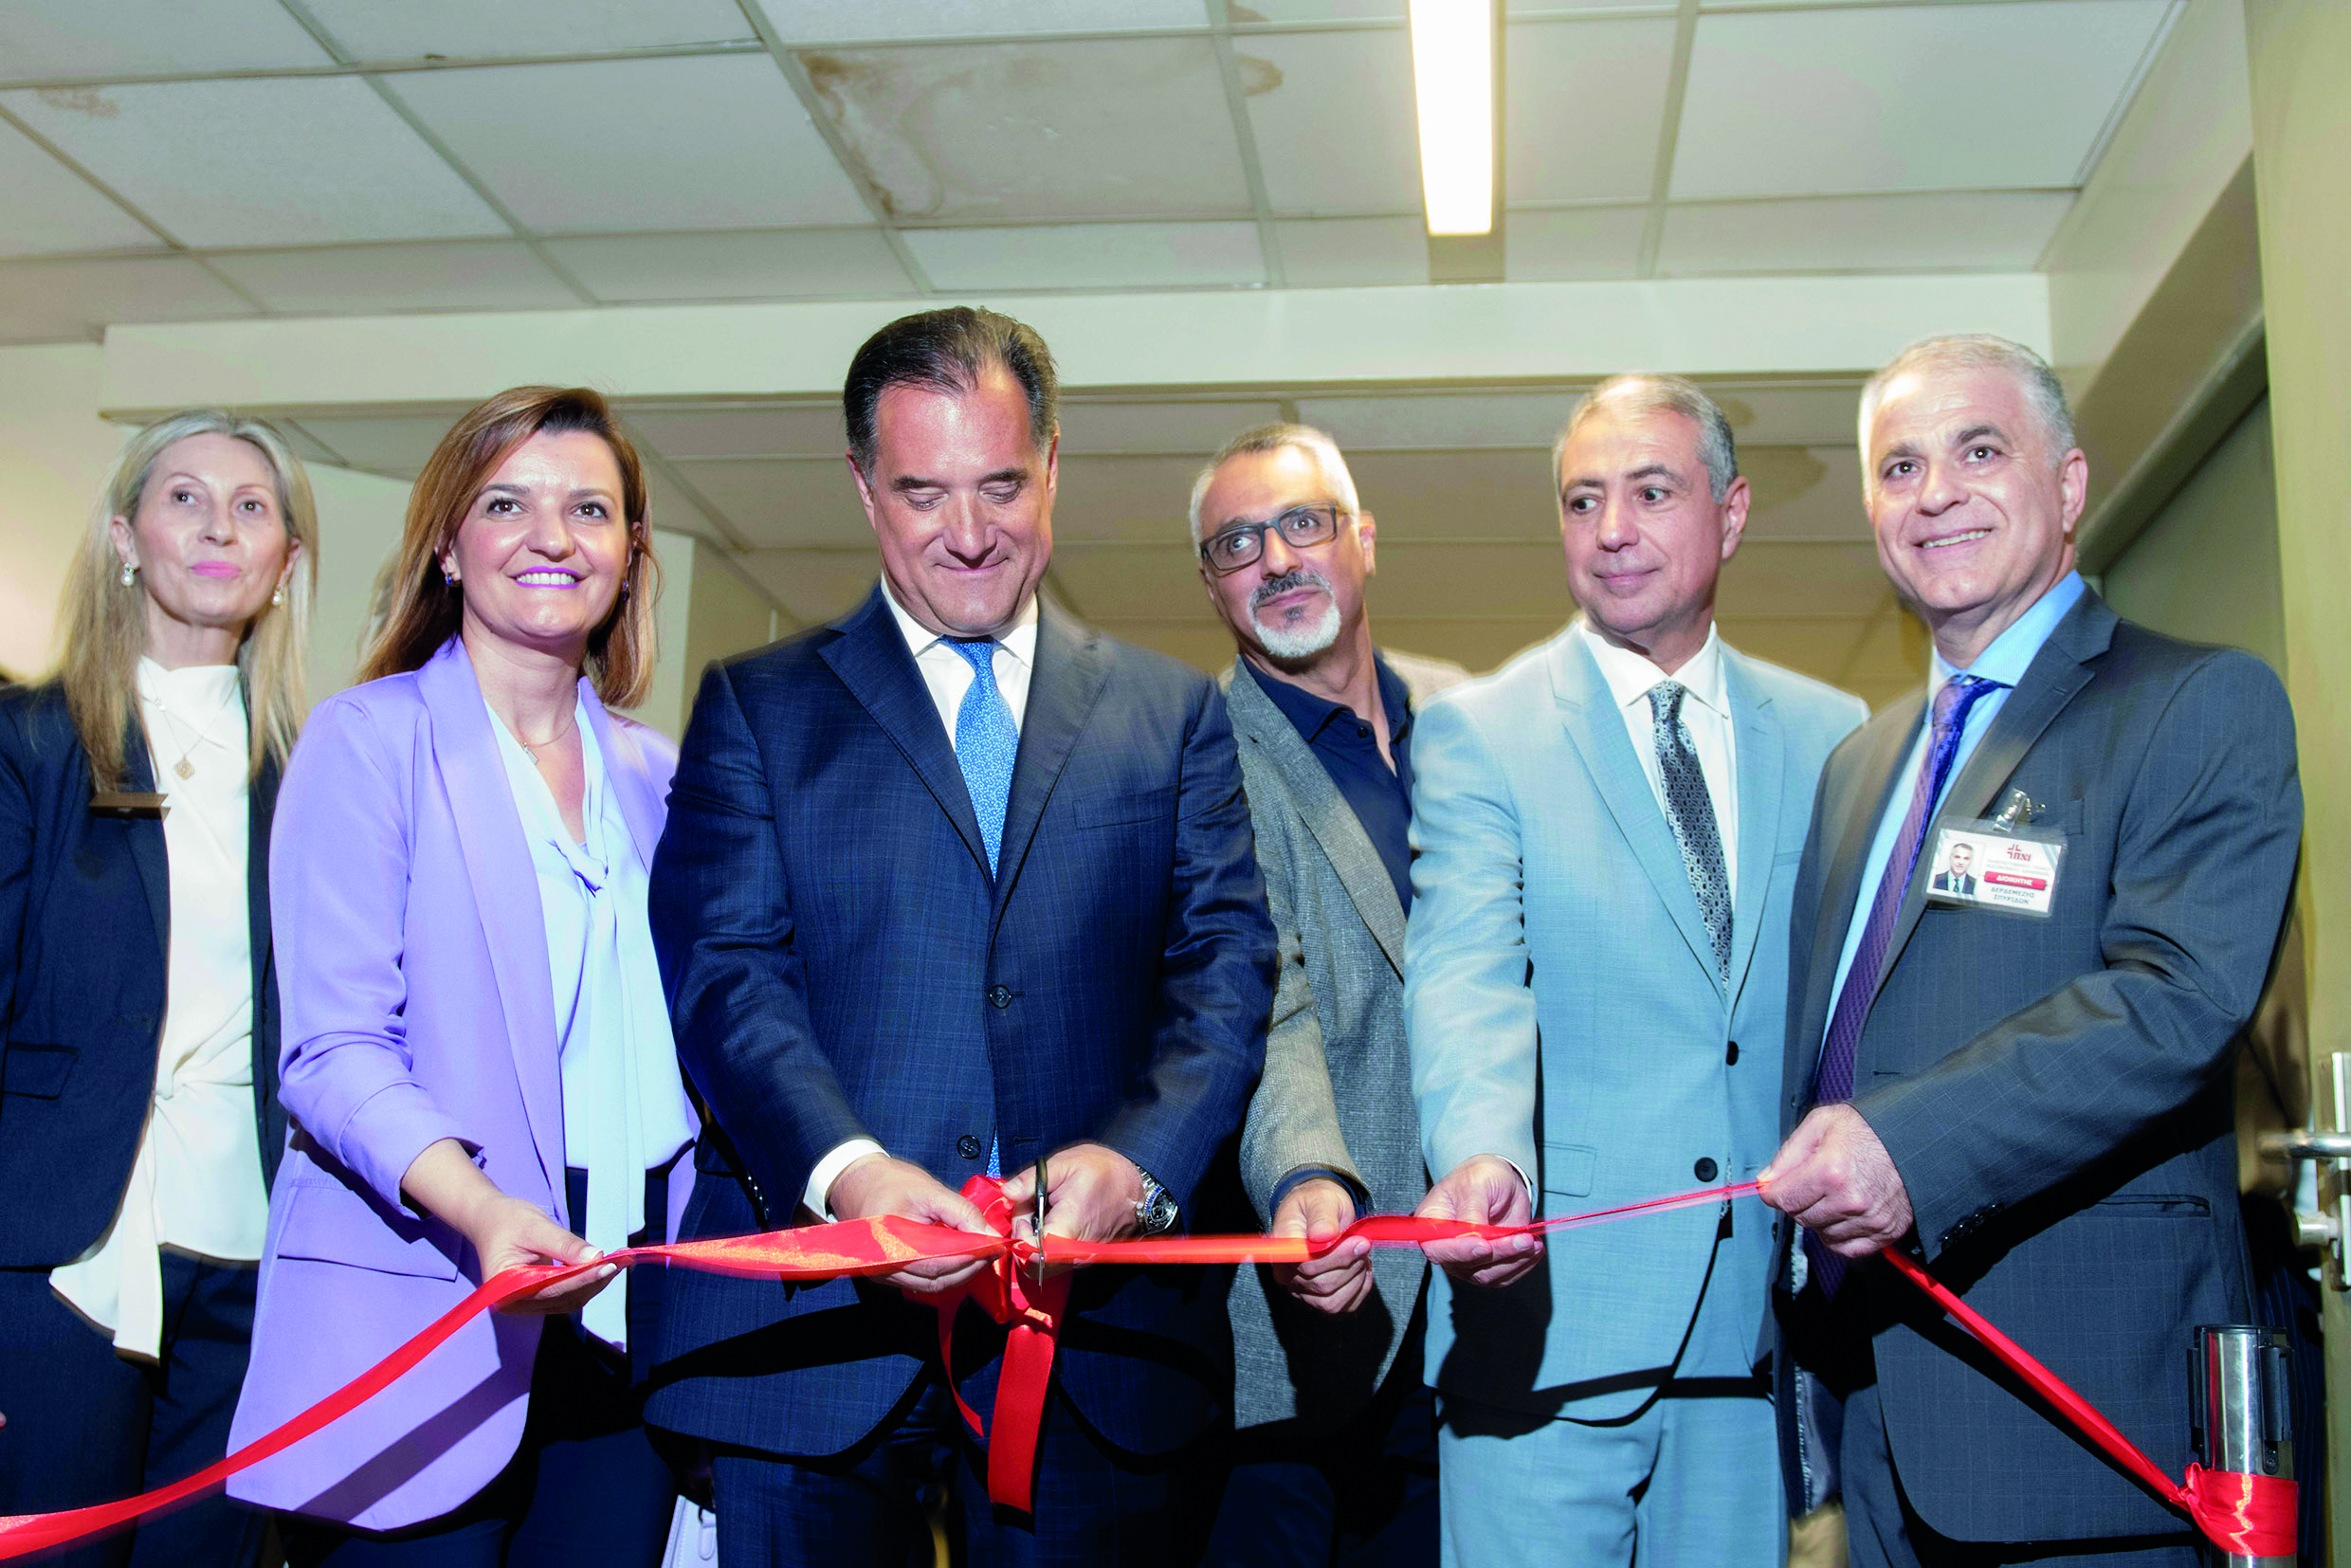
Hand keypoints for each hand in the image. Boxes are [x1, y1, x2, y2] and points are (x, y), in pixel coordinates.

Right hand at [459, 1191, 615, 1314]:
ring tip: (620, 1262)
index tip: (609, 1265)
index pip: (552, 1288)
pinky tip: (605, 1266)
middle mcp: (515, 1303)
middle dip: (594, 1280)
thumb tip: (596, 1257)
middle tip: (622, 1260)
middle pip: (564, 1298)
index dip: (583, 1278)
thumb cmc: (508, 1220)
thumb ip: (565, 1244)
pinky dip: (588, 1281)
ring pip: (571, 1299)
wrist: (491, 1220)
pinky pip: (569, 1294)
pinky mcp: (539, 1298)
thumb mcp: (536, 1227)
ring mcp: (527, 1304)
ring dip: (595, 1282)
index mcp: (505, 1287)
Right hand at [827, 1153, 995, 1295]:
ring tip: (981, 1254)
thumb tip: (991, 1236)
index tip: (996, 1247)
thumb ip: (962, 1213)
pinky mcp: (888, 1275)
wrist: (858, 1184)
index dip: (971, 1258)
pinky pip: (922, 1281)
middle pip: (937, 1279)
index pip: (939, 1262)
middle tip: (993, 1251)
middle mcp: (883, 1266)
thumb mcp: (930, 1190)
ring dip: (960, 1274)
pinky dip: (945, 1273)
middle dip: (970, 1268)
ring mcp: (884, 1274)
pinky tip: (961, 1258)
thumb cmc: (892, 1183)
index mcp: (890, 1242)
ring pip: (932, 1285)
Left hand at [998, 1143, 1146, 1272]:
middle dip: (1025, 1233)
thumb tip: (1007, 1192)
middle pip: (1032, 1259)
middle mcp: (1074, 1254)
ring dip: (1038, 1235)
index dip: (1018, 1234)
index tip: (1024, 1210)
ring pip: (1044, 1259)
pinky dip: (1051, 1239)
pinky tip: (1059, 1215)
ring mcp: (1081, 1258)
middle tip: (1033, 1204)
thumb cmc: (1104, 1171)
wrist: (1140, 1186)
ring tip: (1049, 1207)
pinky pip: (1058, 1256)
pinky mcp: (1086, 1257)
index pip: (1027, 1255)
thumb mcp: (1064, 1164)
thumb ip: (1031, 1179)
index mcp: (1065, 1232)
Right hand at [1270, 1178, 1370, 1313]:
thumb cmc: (1319, 1204)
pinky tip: (1361, 1269)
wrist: (1320, 1211)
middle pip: (1322, 1286)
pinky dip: (1359, 1289)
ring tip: (1361, 1255)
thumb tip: (1323, 1235)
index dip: (1337, 1258)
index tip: (1360, 1242)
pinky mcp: (1319, 1299)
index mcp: (1283, 1249)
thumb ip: (1322, 1217)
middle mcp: (1286, 1275)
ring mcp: (1302, 1290)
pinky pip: (1344, 1306)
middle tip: (1364, 1244)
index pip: (1307, 1266)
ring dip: (1356, 1279)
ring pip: (1333, 1303)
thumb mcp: (1321, 1200)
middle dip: (1350, 1265)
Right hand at [1415, 1155, 1539, 1287]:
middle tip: (1524, 1240)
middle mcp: (1445, 1246)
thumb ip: (1472, 1212)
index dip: (1459, 1251)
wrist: (1501, 1183)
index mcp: (1432, 1222)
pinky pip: (1503, 1277)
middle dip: (1498, 1254)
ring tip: (1531, 1242)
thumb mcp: (1477, 1185)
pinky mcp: (1487, 1267)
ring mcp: (1465, 1260)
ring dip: (1514, 1260)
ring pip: (1487, 1275)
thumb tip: (1473, 1238)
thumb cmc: (1482, 1176)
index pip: (1436, 1248)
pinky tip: (1533, 1249)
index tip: (1484, 1246)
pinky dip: (1522, 1265)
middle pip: (1465, 1265)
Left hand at [1758, 1104, 1912, 1257]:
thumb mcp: (1821, 1123)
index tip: (1776, 1187)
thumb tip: (1766, 1181)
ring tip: (1834, 1194)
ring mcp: (1870, 1220)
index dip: (1774, 1192)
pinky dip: (1840, 1236)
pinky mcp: (1886, 1232)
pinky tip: (1844, 1215)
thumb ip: (1788, 1154)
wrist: (1916, 1139)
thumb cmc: (1868, 1129)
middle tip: (1813, 1183)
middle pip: (1800, 1218)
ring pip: (1822, 1234)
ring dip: (1820, 1218)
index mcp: (1830, 1172)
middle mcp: (1850, 1201)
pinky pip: (1847, 1248)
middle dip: (1799, 1201)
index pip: (1783, 1199)